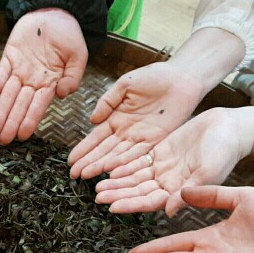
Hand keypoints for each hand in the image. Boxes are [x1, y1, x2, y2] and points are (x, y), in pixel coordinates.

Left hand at [0, 8, 86, 144]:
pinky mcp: (9, 56)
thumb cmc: (69, 35)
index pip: (38, 106)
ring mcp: (20, 69)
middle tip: (3, 139)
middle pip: (20, 104)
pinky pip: (0, 72)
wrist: (55, 11)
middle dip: (11, 122)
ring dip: (1, 111)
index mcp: (50, 82)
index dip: (30, 120)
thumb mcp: (79, 55)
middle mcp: (33, 80)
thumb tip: (62, 94)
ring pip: (8, 94)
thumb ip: (73, 76)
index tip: (23, 135)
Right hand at [68, 62, 203, 179]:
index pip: (96, 137)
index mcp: (116, 118)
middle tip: (74, 175)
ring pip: (117, 156)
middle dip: (88, 162)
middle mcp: (126, 131)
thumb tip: (92, 120)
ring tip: (87, 175)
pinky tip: (111, 170)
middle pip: (104, 150)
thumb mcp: (124, 84)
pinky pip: (137, 154)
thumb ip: (107, 101)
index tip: (71, 160)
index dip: (83, 149)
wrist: (182, 77)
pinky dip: (124, 163)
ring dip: (102, 166)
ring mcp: (140, 138)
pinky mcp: (155, 140)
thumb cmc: (154, 76)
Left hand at [95, 106, 253, 215]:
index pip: (150, 201)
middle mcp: (169, 183)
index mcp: (180, 192)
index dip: (131, 204)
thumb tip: (169, 212)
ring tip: (98, 185)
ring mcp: (164, 168)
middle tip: (97, 197)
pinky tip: (110, 169)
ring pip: (136, 178)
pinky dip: (125, 165)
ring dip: (117, 182)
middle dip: (118, 194)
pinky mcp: (161, 153)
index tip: (112, 207)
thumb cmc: (225, 152)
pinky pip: (139, 161)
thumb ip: (189, 192)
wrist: (230, 128)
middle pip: (138, 191)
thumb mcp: (209, 172)